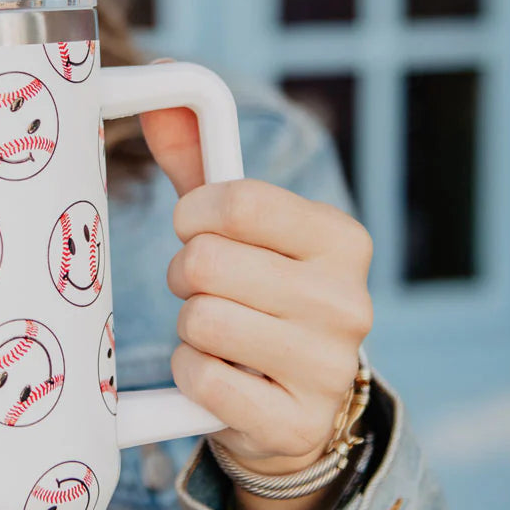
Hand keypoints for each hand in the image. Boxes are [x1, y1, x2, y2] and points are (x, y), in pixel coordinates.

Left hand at [142, 108, 372, 509]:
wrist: (293, 409)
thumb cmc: (258, 302)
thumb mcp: (240, 233)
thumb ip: (200, 163)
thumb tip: (161, 87)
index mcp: (341, 240)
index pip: (238, 202)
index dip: (192, 216)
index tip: (192, 232)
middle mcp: (347, 301)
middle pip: (207, 263)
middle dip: (186, 278)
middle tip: (205, 295)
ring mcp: (327, 367)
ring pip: (200, 321)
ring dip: (188, 330)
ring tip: (218, 337)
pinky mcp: (294, 422)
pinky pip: (202, 380)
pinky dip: (191, 376)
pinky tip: (220, 378)